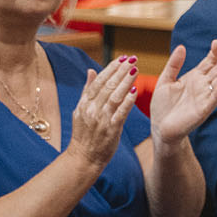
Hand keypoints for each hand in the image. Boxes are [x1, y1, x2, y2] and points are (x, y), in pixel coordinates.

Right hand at [67, 55, 137, 169]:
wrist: (83, 158)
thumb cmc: (84, 134)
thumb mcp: (81, 111)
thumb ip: (87, 91)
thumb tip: (91, 71)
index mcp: (84, 103)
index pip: (98, 81)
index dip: (110, 69)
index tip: (121, 58)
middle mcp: (91, 109)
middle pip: (107, 86)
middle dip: (120, 71)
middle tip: (132, 59)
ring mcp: (101, 119)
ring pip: (114, 96)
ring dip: (126, 82)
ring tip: (135, 70)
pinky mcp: (111, 130)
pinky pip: (120, 113)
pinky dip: (127, 101)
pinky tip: (135, 91)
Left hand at [148, 40, 216, 142]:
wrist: (160, 127)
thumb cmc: (162, 106)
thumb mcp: (165, 80)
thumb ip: (174, 64)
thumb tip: (182, 47)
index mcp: (194, 78)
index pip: (208, 63)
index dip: (213, 53)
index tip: (216, 42)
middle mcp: (202, 87)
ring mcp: (204, 98)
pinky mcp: (204, 109)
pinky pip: (214, 97)